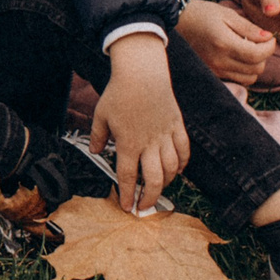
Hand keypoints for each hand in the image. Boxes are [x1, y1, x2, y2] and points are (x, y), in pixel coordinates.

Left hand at [89, 34, 189, 214]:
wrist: (142, 72)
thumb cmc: (119, 92)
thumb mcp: (101, 115)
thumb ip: (97, 136)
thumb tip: (94, 151)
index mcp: (128, 143)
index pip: (128, 176)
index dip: (127, 195)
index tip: (127, 208)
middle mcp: (149, 143)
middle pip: (154, 179)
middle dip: (149, 198)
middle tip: (144, 207)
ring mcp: (166, 135)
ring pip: (172, 168)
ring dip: (167, 182)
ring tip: (158, 188)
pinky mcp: (177, 125)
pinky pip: (184, 150)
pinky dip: (183, 164)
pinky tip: (178, 170)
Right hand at [179, 0, 276, 86]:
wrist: (176, 22)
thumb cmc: (202, 14)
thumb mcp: (227, 14)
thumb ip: (249, 27)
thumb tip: (268, 37)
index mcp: (224, 43)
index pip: (258, 55)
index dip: (270, 47)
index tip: (270, 37)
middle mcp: (219, 61)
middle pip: (256, 68)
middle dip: (264, 55)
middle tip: (258, 42)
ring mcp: (215, 70)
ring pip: (249, 78)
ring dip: (254, 65)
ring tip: (248, 50)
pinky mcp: (213, 74)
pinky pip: (238, 79)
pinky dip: (244, 71)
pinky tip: (238, 57)